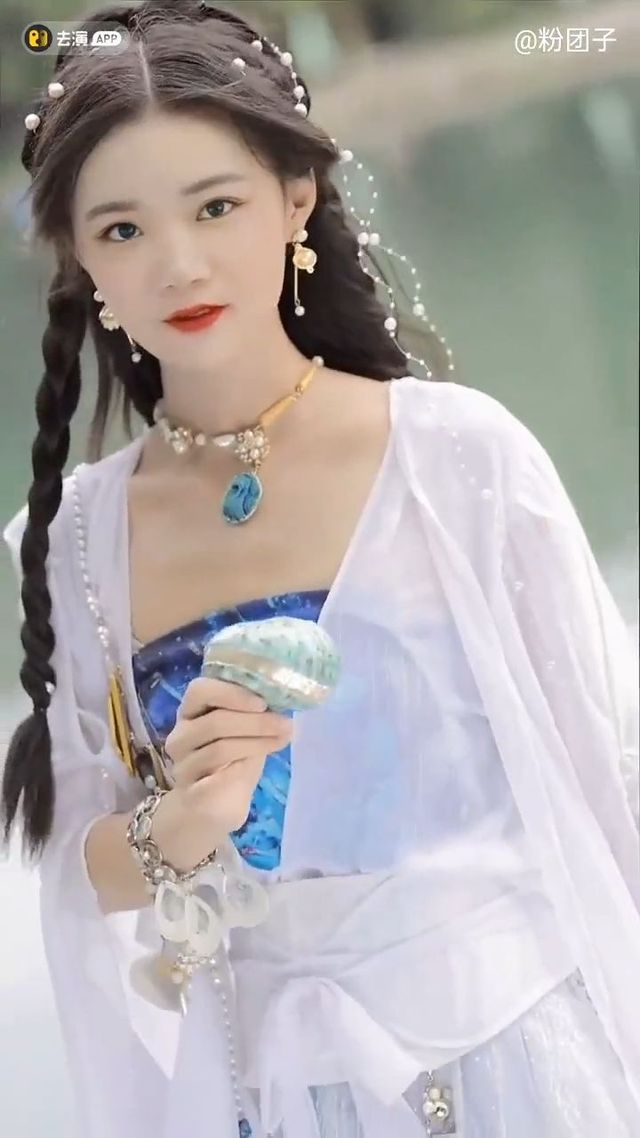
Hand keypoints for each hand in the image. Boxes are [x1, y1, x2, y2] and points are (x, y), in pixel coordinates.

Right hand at [151, 677, 292, 871]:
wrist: (213, 806)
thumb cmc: (232, 761)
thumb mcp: (244, 730)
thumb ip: (252, 712)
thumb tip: (281, 696)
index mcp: (190, 711)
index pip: (201, 690)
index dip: (232, 693)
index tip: (263, 703)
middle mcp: (180, 736)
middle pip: (215, 721)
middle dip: (255, 722)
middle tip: (285, 723)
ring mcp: (182, 765)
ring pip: (220, 748)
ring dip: (257, 742)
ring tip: (283, 738)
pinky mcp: (190, 792)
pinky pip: (219, 776)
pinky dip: (246, 763)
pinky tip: (264, 758)